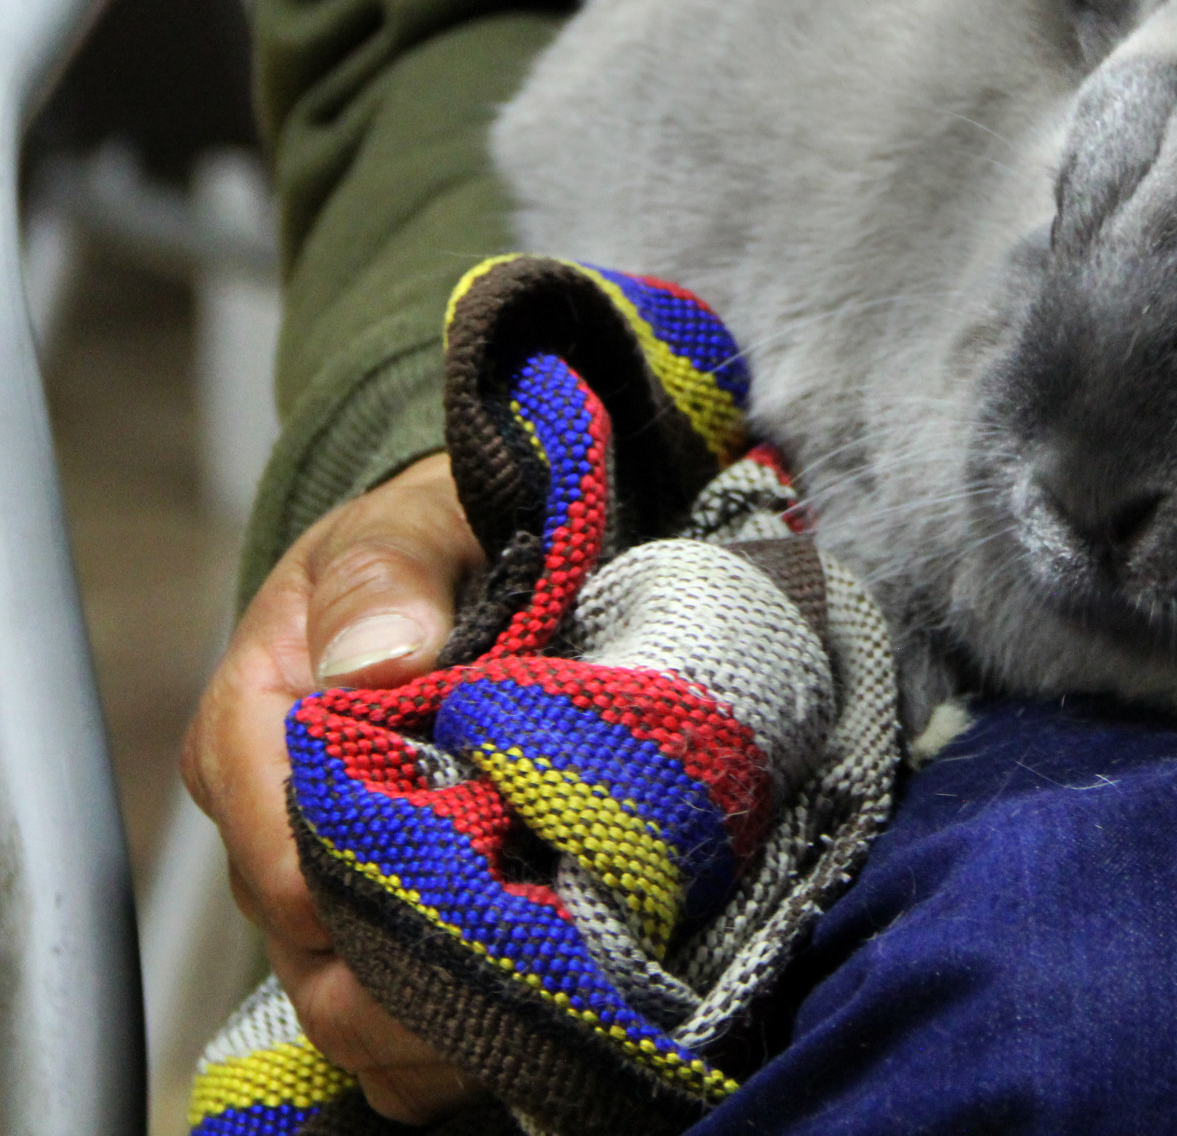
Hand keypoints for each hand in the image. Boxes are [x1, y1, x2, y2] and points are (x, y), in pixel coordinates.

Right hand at [181, 454, 483, 1122]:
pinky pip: (385, 1020)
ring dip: (433, 1017)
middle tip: (532, 961)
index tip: (478, 884)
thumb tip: (373, 659)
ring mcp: (318, 882)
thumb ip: (392, 576)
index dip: (370, 883)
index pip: (282, 848)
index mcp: (251, 727)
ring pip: (343, 1000)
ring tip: (537, 1001)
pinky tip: (519, 1024)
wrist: (473, 553)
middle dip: (412, 969)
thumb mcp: (417, 522)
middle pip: (312, 945)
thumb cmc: (438, 538)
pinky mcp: (375, 919)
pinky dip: (443, 1041)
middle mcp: (268, 822)